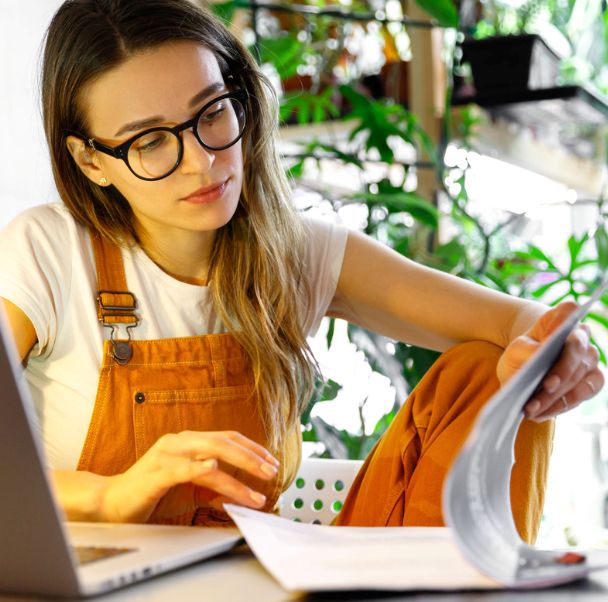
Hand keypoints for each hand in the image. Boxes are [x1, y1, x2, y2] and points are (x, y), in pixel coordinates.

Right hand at [99, 430, 279, 522]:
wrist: (111, 502)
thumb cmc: (152, 493)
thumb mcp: (190, 488)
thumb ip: (213, 486)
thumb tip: (243, 493)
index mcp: (189, 440)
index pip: (228, 437)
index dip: (252, 448)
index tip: (272, 462)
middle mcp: (180, 441)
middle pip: (224, 441)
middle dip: (252, 457)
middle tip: (272, 471)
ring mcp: (167, 454)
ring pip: (211, 454)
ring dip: (238, 474)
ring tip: (256, 491)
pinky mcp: (156, 473)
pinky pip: (184, 469)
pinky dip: (201, 469)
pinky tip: (216, 472)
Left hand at [496, 301, 603, 421]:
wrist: (526, 368)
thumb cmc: (521, 354)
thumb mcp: (515, 351)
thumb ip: (526, 350)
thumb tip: (540, 353)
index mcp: (560, 319)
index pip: (569, 310)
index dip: (563, 320)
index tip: (550, 335)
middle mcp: (581, 336)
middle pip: (576, 352)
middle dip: (560, 373)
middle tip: (543, 388)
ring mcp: (590, 359)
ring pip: (580, 377)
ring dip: (556, 396)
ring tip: (531, 408)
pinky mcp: (592, 381)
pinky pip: (582, 394)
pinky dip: (560, 405)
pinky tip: (540, 413)